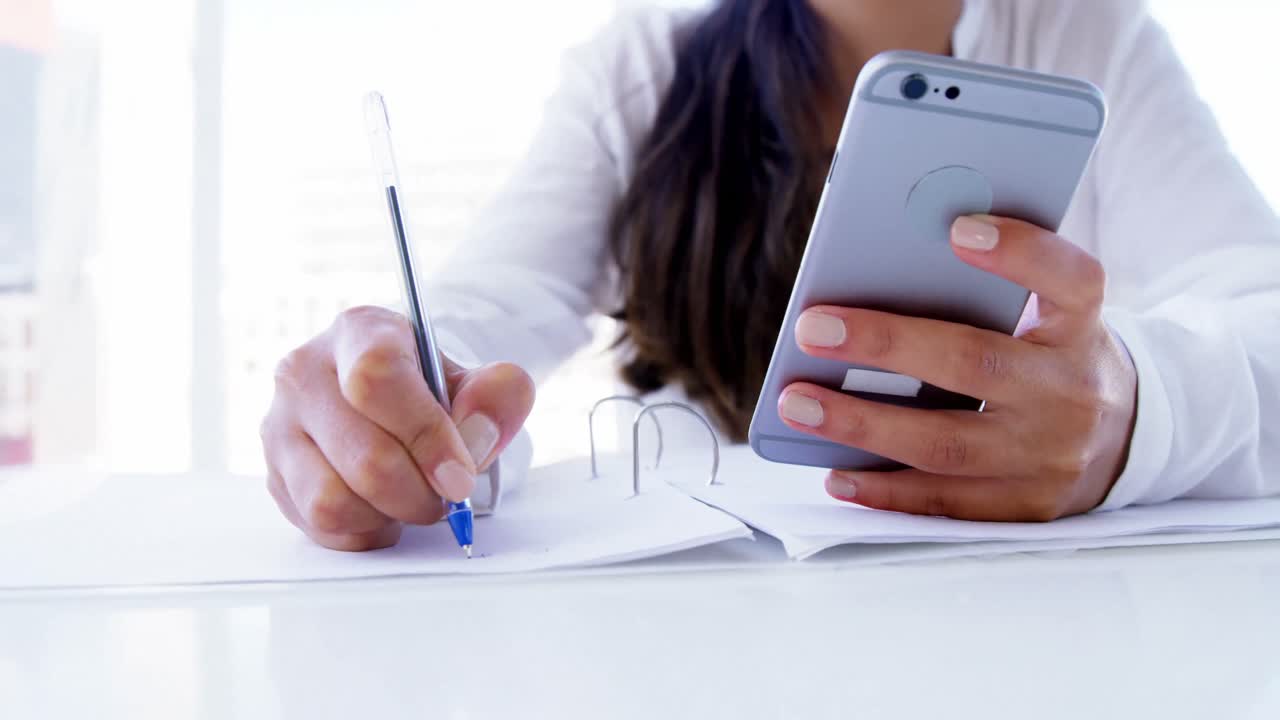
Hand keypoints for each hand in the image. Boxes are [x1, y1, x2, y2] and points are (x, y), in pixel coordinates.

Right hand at [260, 306, 534, 549]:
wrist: (390, 407)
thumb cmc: (429, 392)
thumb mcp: (476, 382)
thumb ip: (498, 396)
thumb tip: (476, 434)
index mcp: (359, 333)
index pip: (377, 378)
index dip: (426, 435)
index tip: (461, 475)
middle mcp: (305, 373)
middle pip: (364, 456)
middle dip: (420, 492)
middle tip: (447, 495)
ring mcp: (280, 426)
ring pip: (333, 501)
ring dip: (388, 515)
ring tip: (410, 497)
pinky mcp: (274, 475)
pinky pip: (319, 527)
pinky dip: (364, 531)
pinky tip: (382, 508)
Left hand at [779, 215, 1137, 521]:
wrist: (1125, 443)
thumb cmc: (1052, 359)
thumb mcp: (1048, 317)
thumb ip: (991, 293)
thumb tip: (880, 272)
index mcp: (1081, 328)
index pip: (1069, 280)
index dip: (1020, 253)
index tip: (958, 229)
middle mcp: (1073, 392)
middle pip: (975, 363)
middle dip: (885, 346)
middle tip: (811, 329)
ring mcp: (1052, 458)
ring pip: (947, 445)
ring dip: (862, 425)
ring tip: (798, 404)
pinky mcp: (1027, 507)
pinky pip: (946, 502)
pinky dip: (885, 491)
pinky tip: (835, 474)